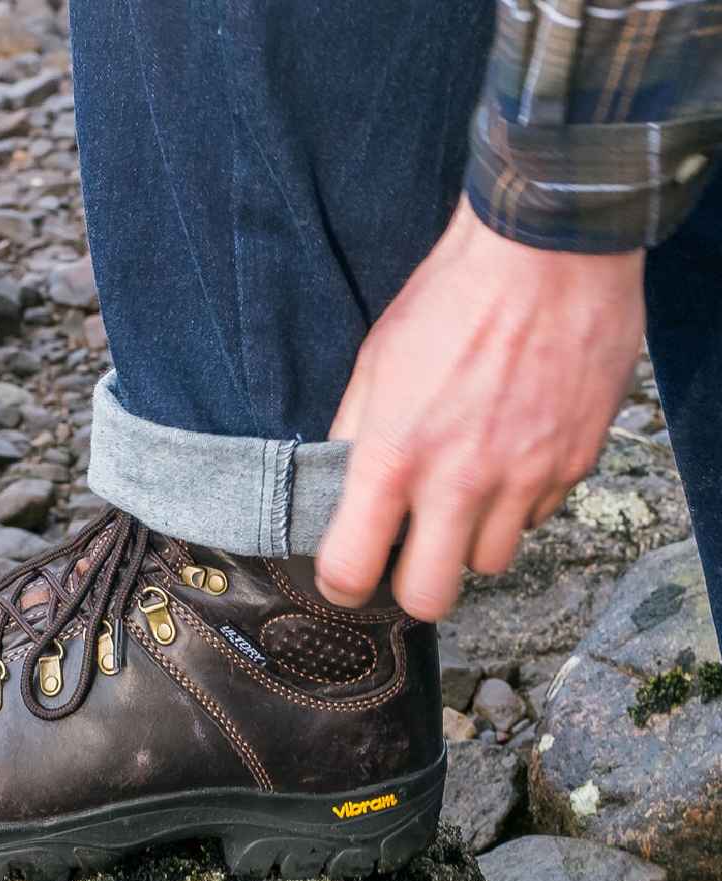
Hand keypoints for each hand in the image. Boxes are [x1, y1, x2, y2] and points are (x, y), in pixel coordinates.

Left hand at [315, 195, 645, 619]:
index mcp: (395, 455)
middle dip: (413, 588)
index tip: (346, 576)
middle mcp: (459, 481)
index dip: (342, 584)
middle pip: (429, 598)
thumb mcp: (377, 361)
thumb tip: (340, 484)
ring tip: (467, 494)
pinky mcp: (571, 466)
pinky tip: (511, 457)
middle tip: (411, 557)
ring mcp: (522, 479)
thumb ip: (355, 433)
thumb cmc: (453, 297)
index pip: (352, 567)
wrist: (548, 251)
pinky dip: (519, 504)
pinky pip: (537, 517)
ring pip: (489, 562)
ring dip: (471, 542)